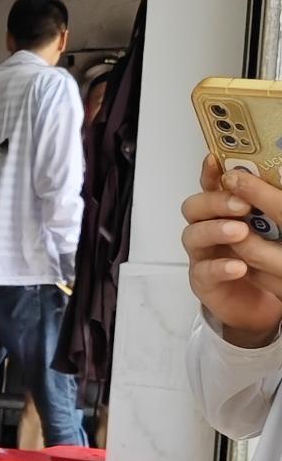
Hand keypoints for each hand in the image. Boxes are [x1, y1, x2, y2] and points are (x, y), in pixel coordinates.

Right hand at [182, 154, 281, 346]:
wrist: (257, 301)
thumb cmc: (261, 261)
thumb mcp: (266, 227)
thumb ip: (263, 205)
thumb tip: (265, 183)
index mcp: (222, 210)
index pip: (211, 185)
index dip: (209, 172)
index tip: (215, 160)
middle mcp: (206, 228)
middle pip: (195, 207)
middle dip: (215, 202)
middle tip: (241, 204)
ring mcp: (202, 253)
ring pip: (193, 235)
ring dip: (215, 230)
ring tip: (240, 232)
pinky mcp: (203, 279)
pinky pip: (203, 271)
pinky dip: (220, 267)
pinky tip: (238, 266)